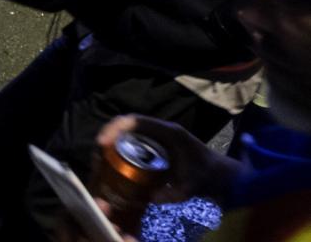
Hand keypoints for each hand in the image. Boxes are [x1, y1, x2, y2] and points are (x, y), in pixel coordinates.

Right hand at [94, 116, 239, 207]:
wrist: (222, 175)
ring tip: (101, 161)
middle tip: (97, 155)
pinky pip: (132, 141)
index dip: (115, 129)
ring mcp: (157, 136)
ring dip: (111, 143)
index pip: (136, 121)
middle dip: (108, 136)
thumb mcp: (192, 187)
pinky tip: (114, 164)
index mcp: (169, 133)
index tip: (102, 143)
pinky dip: (119, 149)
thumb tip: (148, 198)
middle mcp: (160, 130)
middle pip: (126, 125)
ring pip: (127, 133)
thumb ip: (173, 194)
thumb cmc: (208, 176)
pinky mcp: (156, 145)